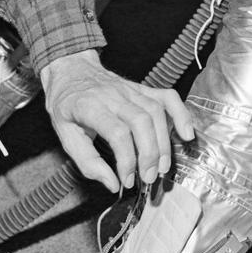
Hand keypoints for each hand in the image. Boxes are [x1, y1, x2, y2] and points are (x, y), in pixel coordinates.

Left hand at [39, 51, 194, 192]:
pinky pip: (166, 97)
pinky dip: (180, 113)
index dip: (126, 160)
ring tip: (162, 167)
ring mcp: (130, 89)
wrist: (71, 69)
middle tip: (148, 178)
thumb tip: (112, 183)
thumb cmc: (66, 104)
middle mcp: (113, 95)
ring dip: (163, 143)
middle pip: (141, 121)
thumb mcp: (64, 134)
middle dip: (149, 154)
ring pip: (155, 112)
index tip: (127, 180)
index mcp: (90, 106)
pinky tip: (187, 133)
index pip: (117, 132)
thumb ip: (87, 161)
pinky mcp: (142, 88)